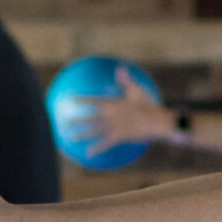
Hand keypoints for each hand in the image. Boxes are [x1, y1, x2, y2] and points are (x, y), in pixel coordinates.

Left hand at [64, 66, 178, 147]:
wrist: (158, 122)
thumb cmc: (148, 105)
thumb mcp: (137, 91)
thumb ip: (125, 81)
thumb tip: (119, 68)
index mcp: (112, 103)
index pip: (93, 101)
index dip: (81, 100)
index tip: (71, 101)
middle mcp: (109, 115)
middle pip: (90, 118)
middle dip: (76, 120)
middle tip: (64, 123)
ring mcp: (113, 127)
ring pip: (94, 131)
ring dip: (83, 134)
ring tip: (72, 137)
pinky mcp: (118, 137)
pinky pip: (105, 144)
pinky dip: (96, 149)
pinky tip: (88, 154)